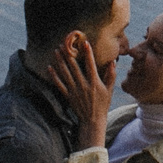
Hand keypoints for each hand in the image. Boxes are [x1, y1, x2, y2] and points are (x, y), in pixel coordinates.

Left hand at [43, 30, 114, 149]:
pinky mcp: (68, 96)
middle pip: (74, 67)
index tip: (85, 43)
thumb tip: (113, 62)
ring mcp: (74, 91)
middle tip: (64, 43)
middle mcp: (83, 85)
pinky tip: (50, 67)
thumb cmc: (102, 104)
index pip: (90, 65)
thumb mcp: (109, 90)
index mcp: (94, 83)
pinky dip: (54, 76)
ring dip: (60, 61)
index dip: (88, 53)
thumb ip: (111, 76)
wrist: (92, 120)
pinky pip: (59, 84)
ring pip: (65, 73)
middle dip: (69, 54)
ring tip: (57, 51)